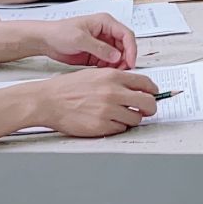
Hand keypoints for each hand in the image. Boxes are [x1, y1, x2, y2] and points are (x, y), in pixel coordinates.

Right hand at [25, 69, 161, 136]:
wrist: (48, 101)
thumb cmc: (68, 88)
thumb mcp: (95, 75)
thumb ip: (116, 80)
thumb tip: (136, 88)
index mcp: (112, 76)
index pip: (146, 83)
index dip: (153, 90)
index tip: (154, 94)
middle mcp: (113, 92)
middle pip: (148, 103)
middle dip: (151, 108)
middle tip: (147, 110)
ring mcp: (108, 110)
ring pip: (136, 119)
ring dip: (132, 119)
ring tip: (121, 116)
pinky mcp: (101, 126)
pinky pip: (121, 129)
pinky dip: (118, 127)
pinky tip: (108, 121)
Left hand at [38, 14, 137, 68]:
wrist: (45, 41)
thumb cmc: (59, 32)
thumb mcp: (80, 39)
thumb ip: (99, 47)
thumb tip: (116, 55)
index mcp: (105, 22)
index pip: (126, 35)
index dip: (131, 49)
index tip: (130, 61)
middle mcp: (105, 32)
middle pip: (125, 46)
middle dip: (125, 59)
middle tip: (123, 70)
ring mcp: (101, 44)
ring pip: (118, 56)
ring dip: (118, 65)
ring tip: (113, 73)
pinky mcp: (96, 54)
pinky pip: (109, 62)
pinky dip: (109, 68)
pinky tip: (105, 73)